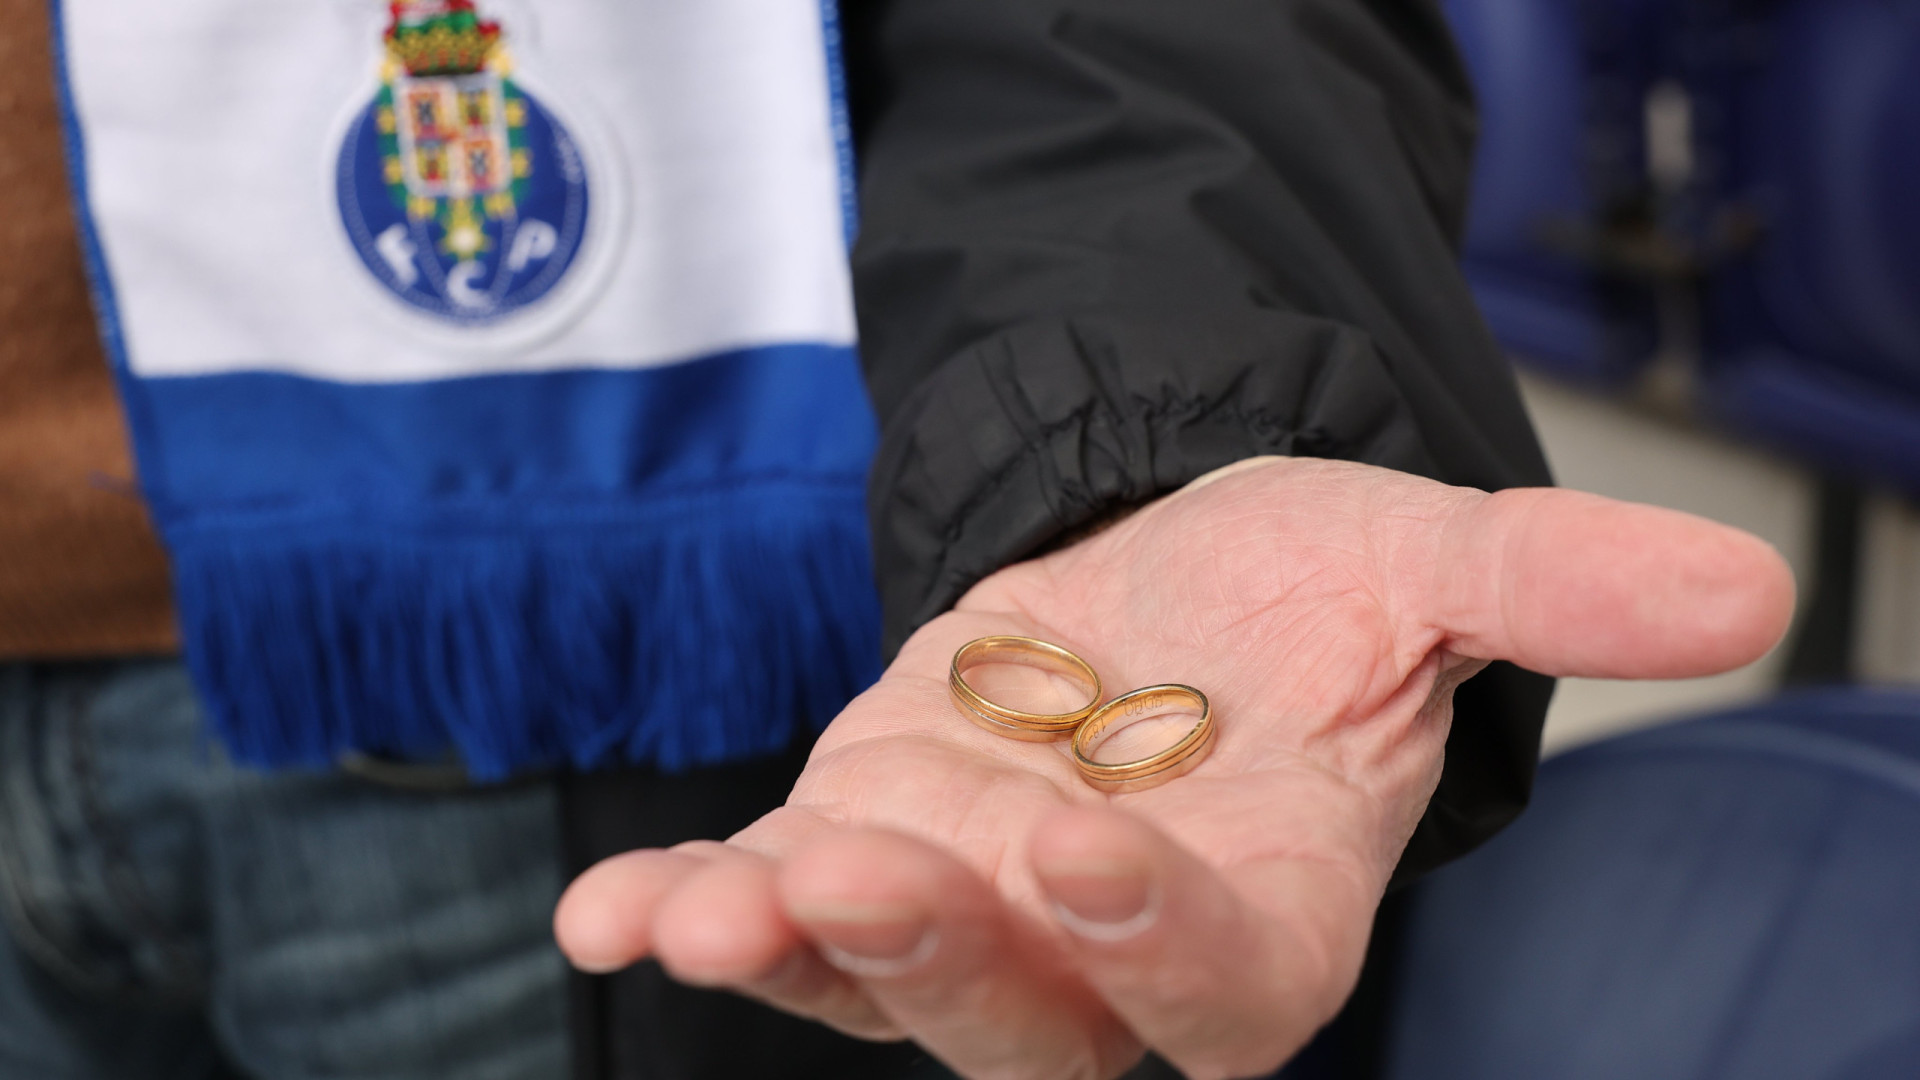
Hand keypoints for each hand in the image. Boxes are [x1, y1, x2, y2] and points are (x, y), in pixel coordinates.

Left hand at [554, 458, 1792, 1079]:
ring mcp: (966, 915)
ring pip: (877, 978)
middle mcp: (1106, 953)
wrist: (1171, 580)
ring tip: (696, 905)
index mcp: (1262, 910)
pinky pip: (771, 906)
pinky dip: (690, 905)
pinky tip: (608, 902)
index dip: (1160, 941)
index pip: (1220, 980)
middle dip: (940, 957)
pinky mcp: (862, 847)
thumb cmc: (1307, 592)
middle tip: (861, 872)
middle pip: (1025, 1017)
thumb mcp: (1423, 561)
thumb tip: (1732, 583)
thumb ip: (1547, 587)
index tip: (1093, 851)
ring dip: (786, 945)